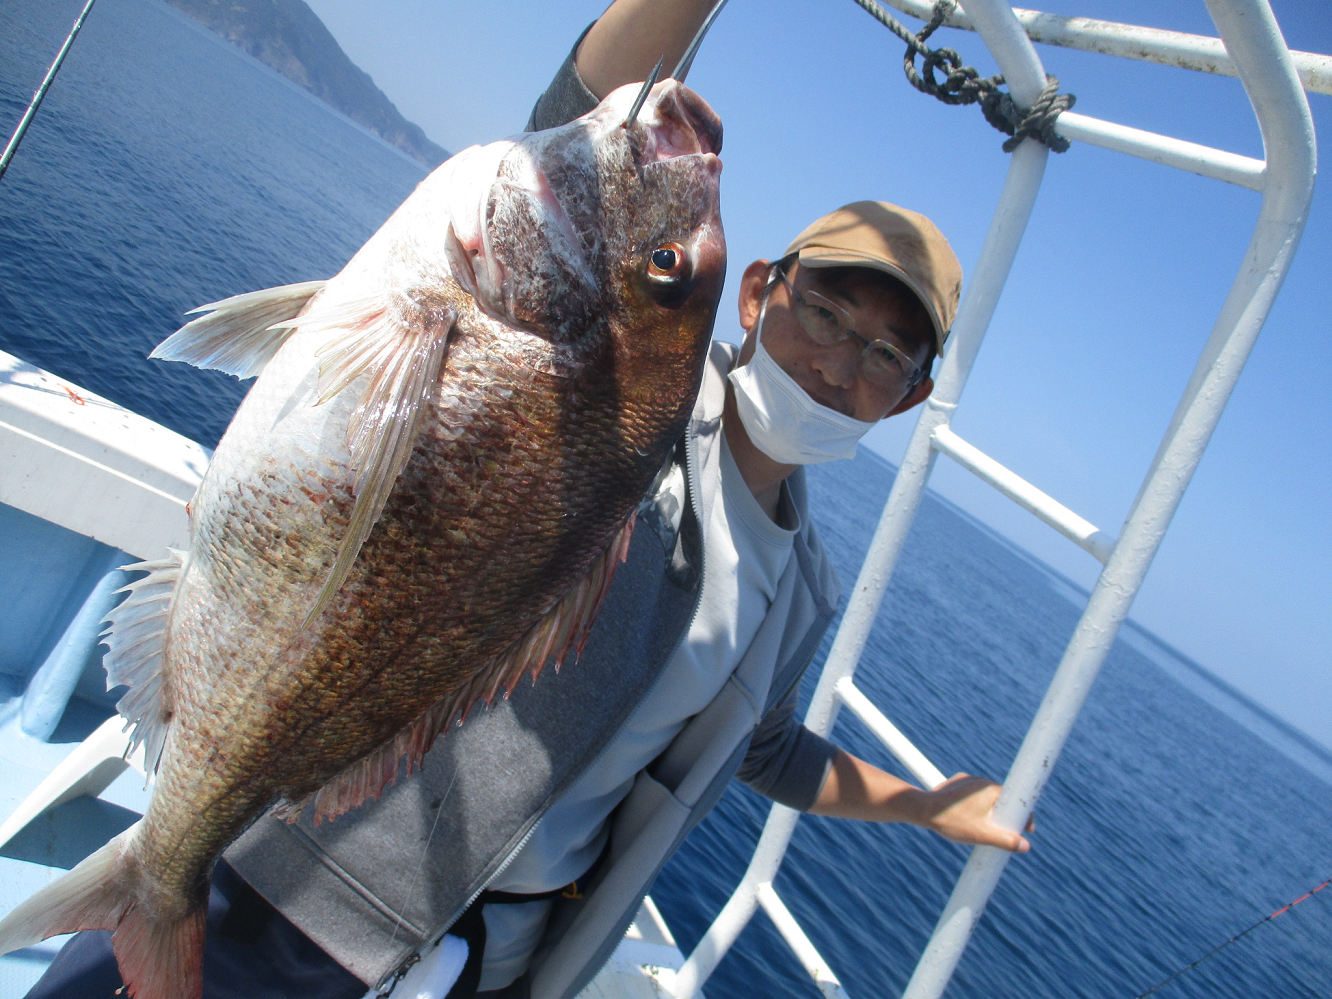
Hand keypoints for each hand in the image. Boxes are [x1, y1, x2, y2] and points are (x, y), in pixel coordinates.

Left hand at [916, 773, 1032, 852]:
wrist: (923, 809)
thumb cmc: (953, 821)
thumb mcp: (982, 835)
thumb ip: (1005, 841)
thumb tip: (1025, 846)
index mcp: (992, 790)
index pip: (1017, 801)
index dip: (1024, 817)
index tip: (1027, 829)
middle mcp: (983, 782)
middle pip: (1002, 800)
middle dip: (1005, 816)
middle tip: (1002, 833)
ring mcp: (969, 781)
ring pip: (987, 798)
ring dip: (989, 811)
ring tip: (982, 827)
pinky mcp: (957, 783)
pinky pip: (973, 795)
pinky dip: (975, 806)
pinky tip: (968, 818)